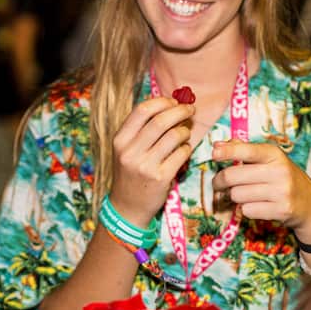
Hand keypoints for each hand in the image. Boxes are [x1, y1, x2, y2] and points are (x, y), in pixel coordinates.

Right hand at [109, 97, 195, 224]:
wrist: (127, 207)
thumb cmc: (130, 173)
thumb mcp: (126, 150)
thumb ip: (141, 129)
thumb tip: (168, 104)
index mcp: (120, 140)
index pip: (142, 110)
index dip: (162, 101)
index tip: (174, 101)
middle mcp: (130, 152)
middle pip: (161, 121)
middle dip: (180, 111)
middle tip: (190, 110)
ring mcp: (145, 166)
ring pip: (174, 136)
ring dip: (185, 131)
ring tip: (185, 133)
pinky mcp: (160, 178)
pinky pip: (181, 154)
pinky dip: (186, 148)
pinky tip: (184, 150)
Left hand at [212, 140, 310, 241]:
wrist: (310, 204)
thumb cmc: (282, 178)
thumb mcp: (270, 159)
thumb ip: (244, 150)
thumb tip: (217, 145)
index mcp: (274, 154)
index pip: (245, 151)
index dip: (226, 152)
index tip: (213, 154)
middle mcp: (279, 171)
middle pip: (232, 176)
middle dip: (220, 181)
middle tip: (218, 184)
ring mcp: (281, 191)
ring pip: (237, 195)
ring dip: (234, 197)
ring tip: (242, 195)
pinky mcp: (282, 210)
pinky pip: (247, 210)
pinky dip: (246, 209)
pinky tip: (256, 205)